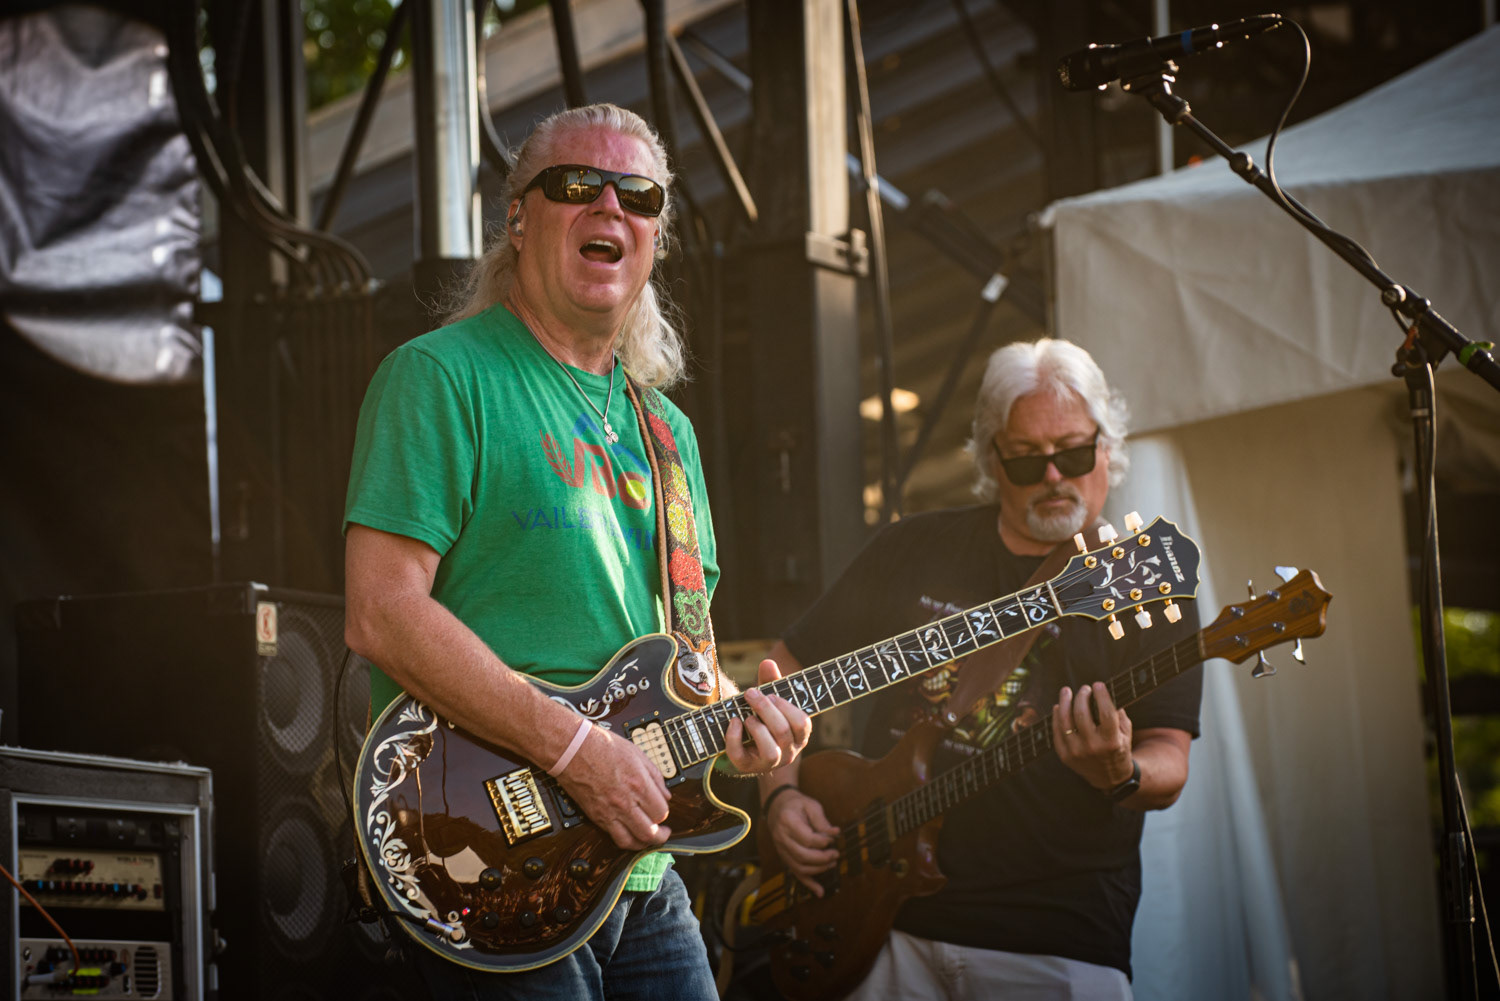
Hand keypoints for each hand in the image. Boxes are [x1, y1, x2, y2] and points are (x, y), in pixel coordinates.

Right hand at [555, 725, 672, 850]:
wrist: (573, 750)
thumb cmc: (601, 747)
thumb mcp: (636, 754)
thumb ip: (655, 776)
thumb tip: (665, 794)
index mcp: (639, 784)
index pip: (661, 812)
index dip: (664, 813)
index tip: (662, 810)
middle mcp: (626, 802)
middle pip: (650, 832)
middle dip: (660, 835)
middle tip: (663, 832)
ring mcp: (610, 812)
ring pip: (632, 841)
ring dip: (644, 843)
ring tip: (648, 839)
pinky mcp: (596, 817)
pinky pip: (614, 838)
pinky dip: (626, 841)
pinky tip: (630, 836)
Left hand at [723, 658, 811, 774]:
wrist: (745, 741)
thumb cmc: (763, 717)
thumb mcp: (769, 699)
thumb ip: (770, 681)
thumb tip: (768, 663)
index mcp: (799, 735)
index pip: (802, 723)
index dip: (785, 706)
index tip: (770, 693)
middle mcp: (788, 752)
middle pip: (783, 732)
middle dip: (765, 709)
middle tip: (751, 693)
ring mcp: (769, 763)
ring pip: (770, 751)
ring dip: (757, 729)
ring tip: (747, 716)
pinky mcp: (747, 766)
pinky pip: (742, 757)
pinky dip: (735, 737)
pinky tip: (733, 722)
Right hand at [764, 787, 839, 895]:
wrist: (778, 807)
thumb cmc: (797, 805)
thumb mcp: (811, 805)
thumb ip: (822, 820)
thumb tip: (835, 833)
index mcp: (787, 821)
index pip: (807, 839)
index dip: (823, 842)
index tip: (833, 839)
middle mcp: (781, 837)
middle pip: (803, 856)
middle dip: (822, 858)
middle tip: (836, 854)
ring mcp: (781, 849)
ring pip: (799, 867)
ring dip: (818, 869)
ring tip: (832, 863)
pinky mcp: (784, 857)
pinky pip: (795, 873)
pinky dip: (808, 884)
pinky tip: (820, 892)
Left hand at [1053, 682, 1135, 790]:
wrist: (1110, 778)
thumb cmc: (1118, 748)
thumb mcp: (1125, 733)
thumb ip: (1118, 713)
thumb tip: (1104, 692)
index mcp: (1111, 741)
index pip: (1106, 713)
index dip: (1101, 696)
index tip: (1098, 684)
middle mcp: (1093, 748)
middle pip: (1082, 715)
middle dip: (1082, 697)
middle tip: (1084, 689)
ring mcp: (1076, 753)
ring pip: (1065, 722)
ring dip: (1064, 702)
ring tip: (1066, 691)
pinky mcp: (1065, 756)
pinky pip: (1057, 733)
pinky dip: (1056, 717)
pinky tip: (1058, 707)